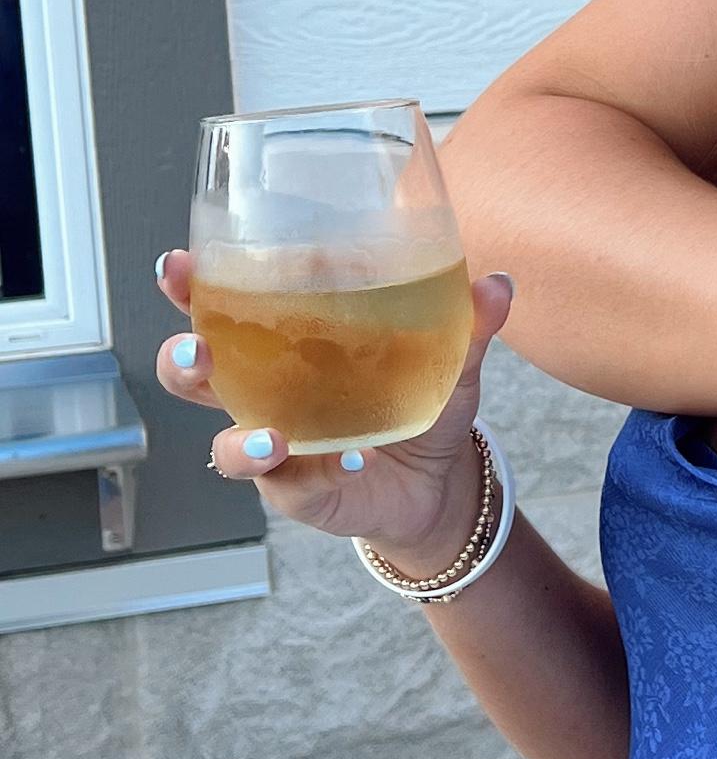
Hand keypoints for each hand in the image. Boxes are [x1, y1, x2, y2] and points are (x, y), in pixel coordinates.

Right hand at [155, 248, 513, 574]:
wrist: (439, 482)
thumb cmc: (423, 404)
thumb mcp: (450, 359)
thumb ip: (469, 323)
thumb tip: (497, 284)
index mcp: (286, 347)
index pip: (224, 310)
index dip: (191, 288)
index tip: (177, 265)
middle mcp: (267, 396)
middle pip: (197, 376)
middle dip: (183, 358)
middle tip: (195, 345)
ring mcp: (277, 448)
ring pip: (226, 446)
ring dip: (238, 440)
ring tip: (269, 436)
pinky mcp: (300, 493)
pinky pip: (290, 489)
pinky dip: (318, 477)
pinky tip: (352, 462)